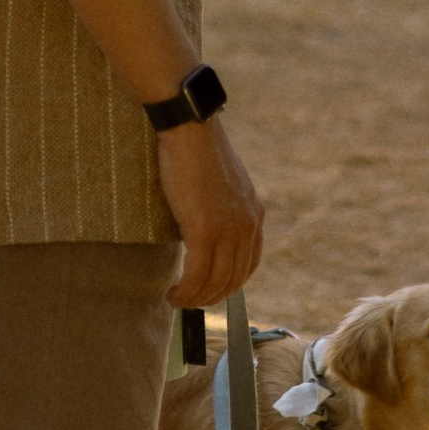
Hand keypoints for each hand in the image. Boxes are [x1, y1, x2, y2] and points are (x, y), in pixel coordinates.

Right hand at [158, 114, 264, 309]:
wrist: (190, 128)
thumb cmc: (198, 149)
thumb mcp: (222, 183)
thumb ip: (223, 208)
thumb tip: (206, 229)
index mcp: (254, 214)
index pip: (249, 263)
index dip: (230, 283)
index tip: (211, 290)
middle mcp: (247, 225)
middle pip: (234, 278)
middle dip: (211, 296)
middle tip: (189, 301)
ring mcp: (228, 229)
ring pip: (215, 281)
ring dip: (195, 298)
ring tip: (176, 300)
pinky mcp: (204, 230)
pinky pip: (196, 274)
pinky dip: (185, 291)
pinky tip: (173, 294)